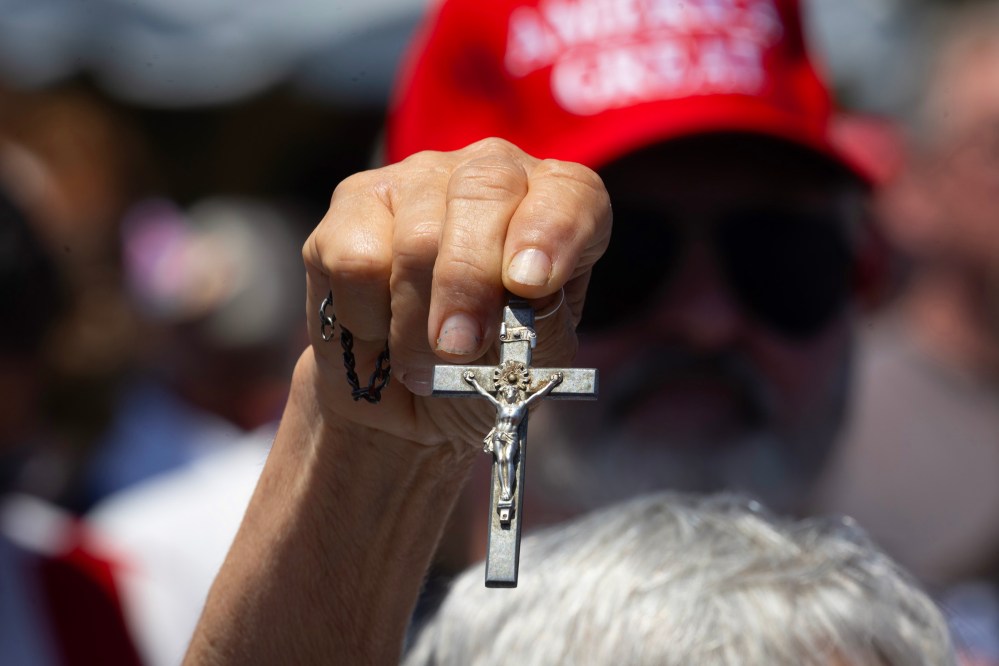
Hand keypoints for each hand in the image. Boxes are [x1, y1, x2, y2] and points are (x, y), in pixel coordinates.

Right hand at [302, 138, 610, 448]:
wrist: (412, 400)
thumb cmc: (488, 368)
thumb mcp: (533, 358)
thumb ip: (539, 324)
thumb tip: (521, 293)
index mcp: (554, 203)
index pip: (569, 191)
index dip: (551, 231)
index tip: (530, 284)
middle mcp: (490, 172)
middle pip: (482, 194)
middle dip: (470, 282)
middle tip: (458, 348)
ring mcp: (417, 178)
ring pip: (416, 236)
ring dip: (416, 322)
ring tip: (420, 363)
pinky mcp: (353, 202)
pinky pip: (358, 259)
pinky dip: (367, 315)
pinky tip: (379, 330)